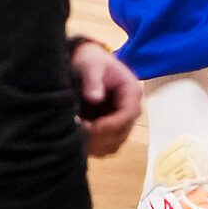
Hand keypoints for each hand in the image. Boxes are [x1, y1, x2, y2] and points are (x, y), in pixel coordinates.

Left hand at [70, 41, 141, 156]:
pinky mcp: (110, 129)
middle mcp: (130, 109)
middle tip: (78, 130)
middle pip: (122, 134)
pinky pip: (106, 147)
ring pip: (114, 144)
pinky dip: (93, 147)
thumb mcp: (91, 66)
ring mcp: (121, 121)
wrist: (86, 62)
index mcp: (131, 92)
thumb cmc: (91, 62)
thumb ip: (93, 81)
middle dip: (99, 136)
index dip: (110, 125)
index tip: (89, 126)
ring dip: (95, 144)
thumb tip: (95, 98)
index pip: (128, 115)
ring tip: (76, 134)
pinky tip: (77, 138)